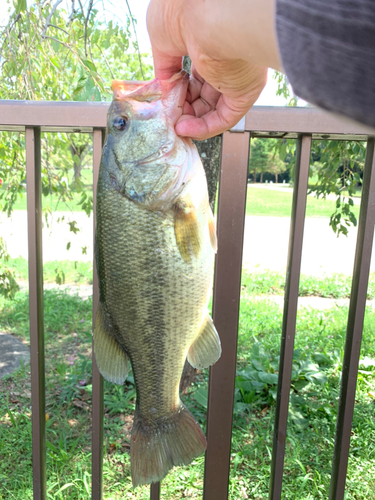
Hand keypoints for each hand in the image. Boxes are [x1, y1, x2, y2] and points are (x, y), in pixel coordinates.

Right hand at [147, 0, 278, 139]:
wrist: (206, 10)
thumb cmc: (181, 11)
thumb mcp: (160, 39)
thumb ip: (163, 68)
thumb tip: (163, 90)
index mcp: (208, 42)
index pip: (194, 75)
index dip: (177, 90)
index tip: (164, 100)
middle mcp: (225, 60)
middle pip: (202, 95)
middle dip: (182, 109)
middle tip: (168, 115)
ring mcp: (235, 77)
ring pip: (213, 110)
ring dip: (190, 122)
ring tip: (174, 125)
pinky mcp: (244, 92)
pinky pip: (225, 118)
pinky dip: (204, 128)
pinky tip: (185, 128)